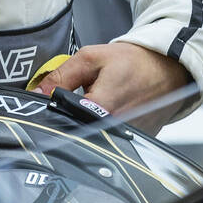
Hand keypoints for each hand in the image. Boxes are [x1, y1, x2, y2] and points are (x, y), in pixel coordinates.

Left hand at [34, 42, 190, 133]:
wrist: (166, 68)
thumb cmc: (133, 61)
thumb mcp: (91, 58)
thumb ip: (61, 76)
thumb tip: (36, 92)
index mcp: (101, 109)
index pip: (63, 119)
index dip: (52, 109)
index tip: (50, 100)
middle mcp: (114, 130)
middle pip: (76, 130)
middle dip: (70, 115)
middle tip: (78, 97)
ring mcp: (125, 139)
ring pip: (92, 135)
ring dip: (86, 120)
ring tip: (97, 102)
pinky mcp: (133, 143)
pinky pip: (108, 137)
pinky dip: (102, 124)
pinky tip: (108, 111)